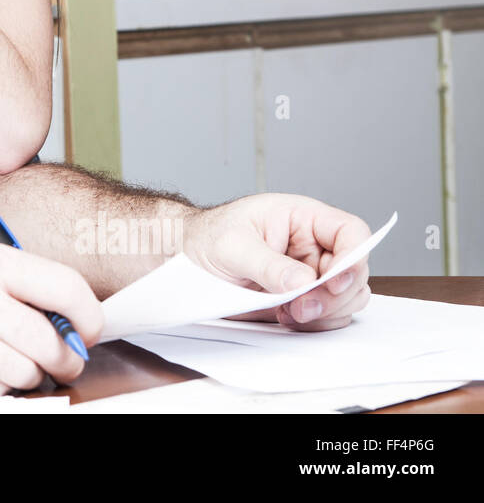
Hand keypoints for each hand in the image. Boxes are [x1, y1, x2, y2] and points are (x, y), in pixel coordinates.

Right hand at [0, 243, 102, 396]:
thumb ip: (24, 287)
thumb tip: (77, 326)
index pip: (65, 288)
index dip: (89, 317)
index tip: (89, 332)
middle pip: (50, 343)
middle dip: (63, 360)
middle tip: (60, 362)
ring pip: (25, 373)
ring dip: (24, 375)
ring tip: (1, 358)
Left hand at [182, 193, 372, 330]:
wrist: (186, 258)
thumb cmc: (207, 237)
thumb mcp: (232, 246)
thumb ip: (268, 264)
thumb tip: (304, 281)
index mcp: (302, 218)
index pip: (350, 232)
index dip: (353, 257)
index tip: (335, 282)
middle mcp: (313, 245)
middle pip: (354, 271)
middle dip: (335, 295)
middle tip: (301, 307)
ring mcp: (310, 273)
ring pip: (347, 297)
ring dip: (326, 312)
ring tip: (288, 313)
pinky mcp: (301, 297)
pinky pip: (327, 315)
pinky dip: (315, 323)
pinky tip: (285, 317)